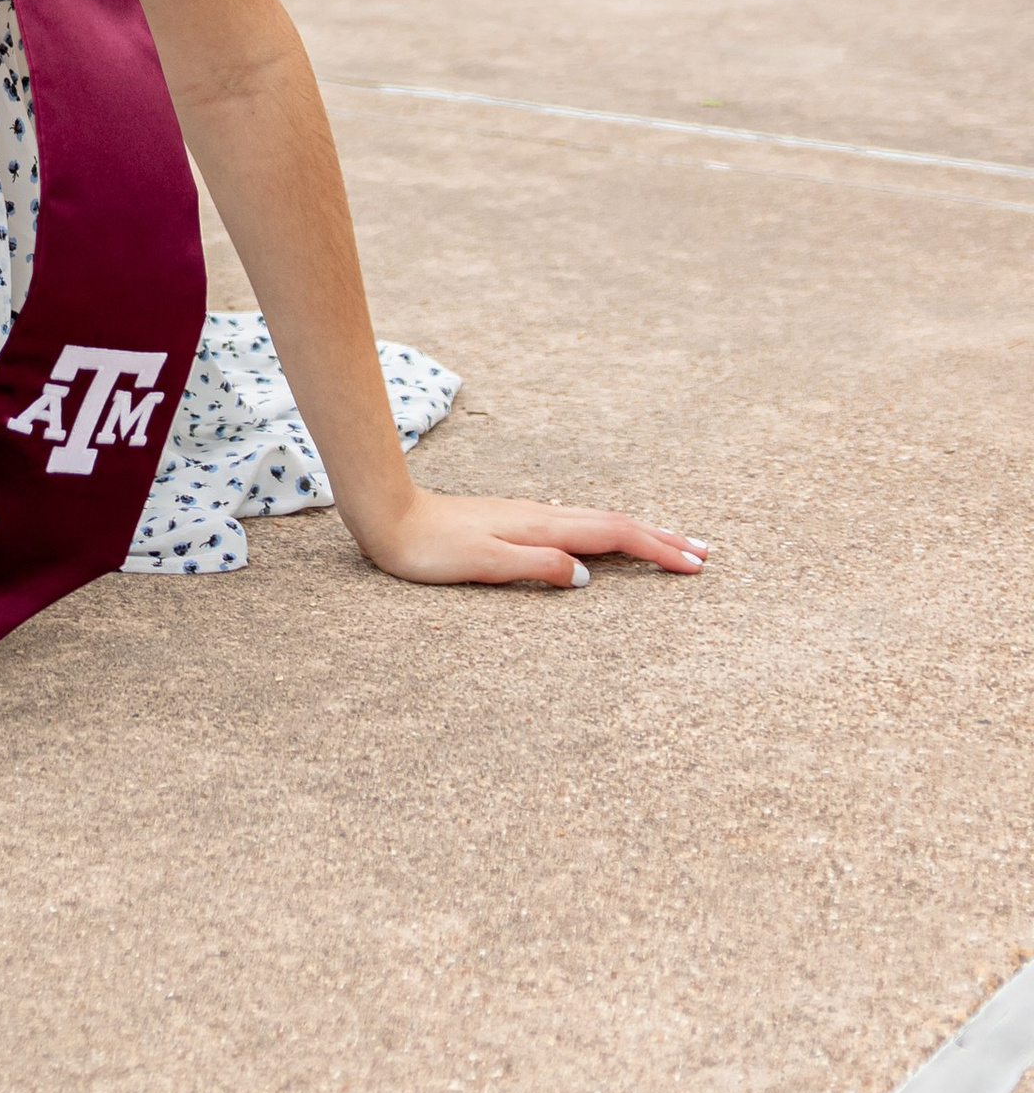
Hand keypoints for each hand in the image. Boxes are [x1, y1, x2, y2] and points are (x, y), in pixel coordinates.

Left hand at [357, 491, 709, 589]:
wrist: (387, 516)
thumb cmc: (429, 548)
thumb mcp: (483, 564)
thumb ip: (537, 566)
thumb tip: (587, 577)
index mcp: (541, 526)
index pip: (614, 535)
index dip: (658, 550)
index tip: (695, 566)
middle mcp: (541, 515)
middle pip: (614, 524)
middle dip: (662, 539)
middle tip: (704, 554)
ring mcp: (528, 515)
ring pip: (596, 521)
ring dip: (637, 533)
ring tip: (668, 544)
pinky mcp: (513, 521)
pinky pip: (575, 523)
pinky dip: (604, 532)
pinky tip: (600, 538)